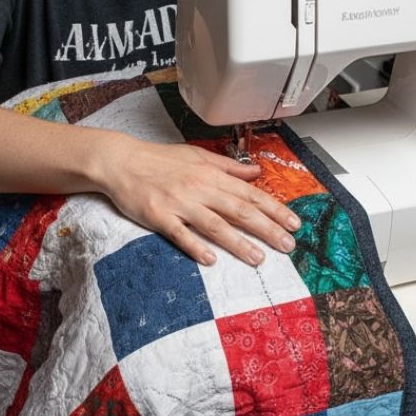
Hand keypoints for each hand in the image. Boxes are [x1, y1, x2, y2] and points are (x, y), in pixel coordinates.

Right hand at [97, 138, 301, 267]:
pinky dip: (195, 246)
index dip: (275, 209)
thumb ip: (229, 167)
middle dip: (267, 229)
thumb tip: (257, 172)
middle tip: (287, 246)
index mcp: (211, 174)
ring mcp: (180, 204)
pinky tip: (210, 260)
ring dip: (238, 243)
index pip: (250, 194)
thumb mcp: (197, 155)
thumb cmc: (159, 159)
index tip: (294, 223)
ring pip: (215, 225)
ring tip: (258, 259)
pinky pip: (180, 234)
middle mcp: (200, 189)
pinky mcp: (159, 217)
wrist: (121, 161)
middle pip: (240, 211)